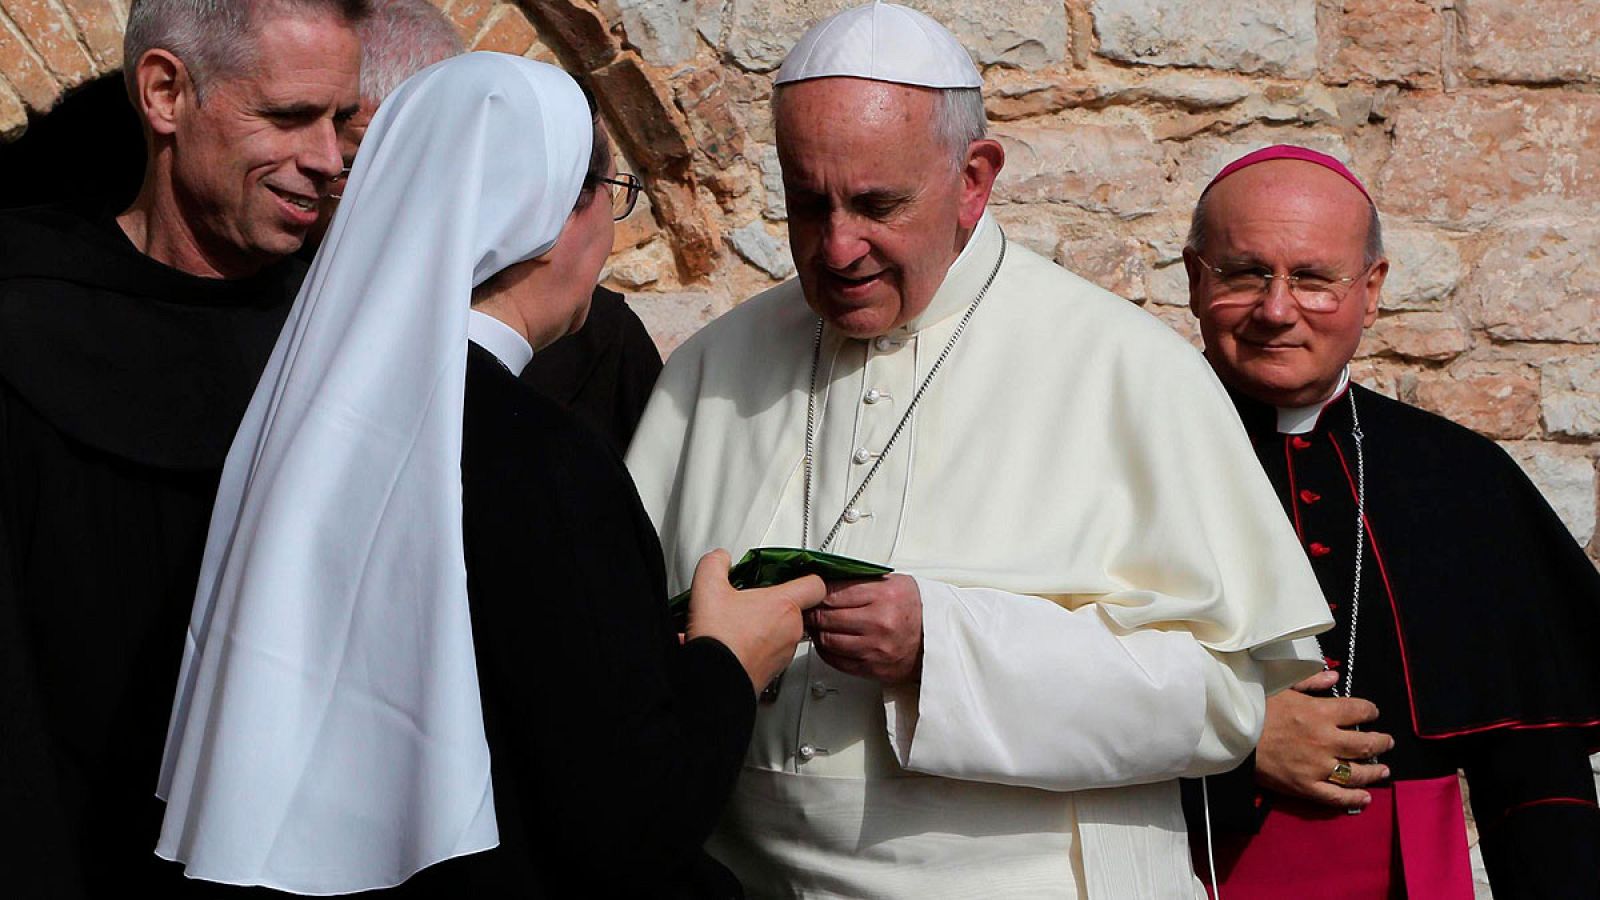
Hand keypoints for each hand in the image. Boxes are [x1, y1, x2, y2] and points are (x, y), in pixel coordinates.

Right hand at [686, 549, 825, 696]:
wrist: (714, 681)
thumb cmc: (719, 640)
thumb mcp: (708, 587)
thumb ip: (716, 563)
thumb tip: (720, 559)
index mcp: (783, 605)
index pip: (816, 585)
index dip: (806, 578)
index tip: (793, 578)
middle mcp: (791, 630)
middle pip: (796, 609)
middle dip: (775, 605)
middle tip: (752, 603)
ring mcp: (784, 653)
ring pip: (784, 632)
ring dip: (767, 627)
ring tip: (740, 625)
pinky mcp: (774, 672)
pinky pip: (773, 653)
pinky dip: (760, 647)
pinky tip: (737, 644)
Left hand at [805, 574, 921, 684]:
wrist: (936, 637)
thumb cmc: (914, 608)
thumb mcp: (892, 583)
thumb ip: (859, 582)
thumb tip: (826, 581)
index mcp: (884, 596)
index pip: (834, 594)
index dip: (817, 594)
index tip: (812, 594)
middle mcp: (880, 622)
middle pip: (827, 617)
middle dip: (813, 613)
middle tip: (808, 610)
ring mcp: (876, 648)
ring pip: (828, 640)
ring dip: (818, 633)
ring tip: (818, 626)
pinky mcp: (874, 668)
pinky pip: (837, 661)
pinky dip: (826, 652)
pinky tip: (827, 643)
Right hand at [1254, 670, 1394, 808]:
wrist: (1231, 736)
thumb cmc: (1255, 709)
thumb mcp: (1281, 687)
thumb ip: (1310, 682)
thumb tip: (1335, 677)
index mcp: (1320, 713)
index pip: (1359, 711)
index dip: (1370, 711)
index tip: (1372, 713)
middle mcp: (1325, 740)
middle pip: (1366, 744)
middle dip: (1381, 742)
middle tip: (1386, 742)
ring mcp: (1317, 767)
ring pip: (1357, 773)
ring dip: (1375, 772)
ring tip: (1383, 770)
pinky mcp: (1306, 787)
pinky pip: (1336, 797)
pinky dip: (1354, 799)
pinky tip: (1365, 798)